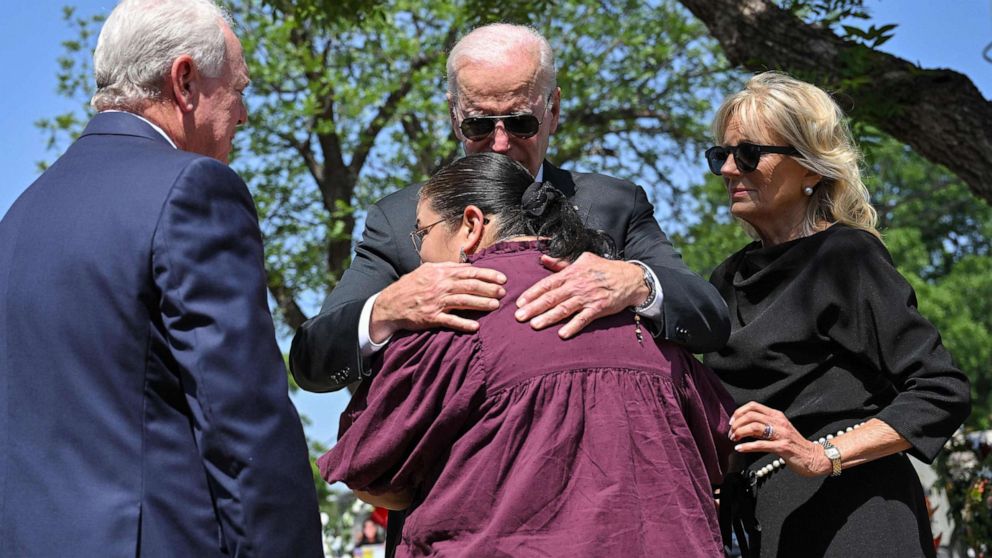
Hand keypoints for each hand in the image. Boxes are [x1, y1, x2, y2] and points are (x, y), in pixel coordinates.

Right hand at [370, 262, 506, 341]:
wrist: (390, 304)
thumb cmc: (411, 286)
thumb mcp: (427, 271)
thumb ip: (447, 268)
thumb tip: (467, 267)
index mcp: (440, 272)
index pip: (469, 271)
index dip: (488, 274)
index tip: (502, 278)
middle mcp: (440, 285)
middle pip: (470, 286)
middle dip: (489, 288)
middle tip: (504, 292)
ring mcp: (436, 302)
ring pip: (463, 302)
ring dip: (481, 304)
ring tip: (495, 306)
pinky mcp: (431, 317)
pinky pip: (450, 321)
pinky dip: (463, 324)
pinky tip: (475, 327)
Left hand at [513, 253, 648, 338]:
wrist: (630, 278)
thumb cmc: (604, 269)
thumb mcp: (583, 260)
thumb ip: (561, 263)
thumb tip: (543, 259)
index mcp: (572, 273)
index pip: (547, 283)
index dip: (532, 293)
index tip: (519, 302)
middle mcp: (577, 285)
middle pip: (552, 298)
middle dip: (534, 307)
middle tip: (519, 317)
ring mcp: (588, 298)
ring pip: (564, 309)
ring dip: (548, 318)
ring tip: (534, 325)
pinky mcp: (598, 309)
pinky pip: (583, 319)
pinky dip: (572, 327)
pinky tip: (561, 334)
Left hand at [728, 401, 831, 477]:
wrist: (814, 458)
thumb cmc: (794, 445)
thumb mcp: (778, 431)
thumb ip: (762, 427)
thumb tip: (741, 426)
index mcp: (777, 415)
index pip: (753, 406)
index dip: (739, 412)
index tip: (731, 422)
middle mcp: (779, 422)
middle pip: (751, 415)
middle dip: (736, 424)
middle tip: (730, 434)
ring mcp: (782, 434)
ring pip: (754, 427)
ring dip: (739, 433)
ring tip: (733, 440)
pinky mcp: (783, 447)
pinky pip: (761, 445)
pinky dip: (747, 446)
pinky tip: (739, 449)